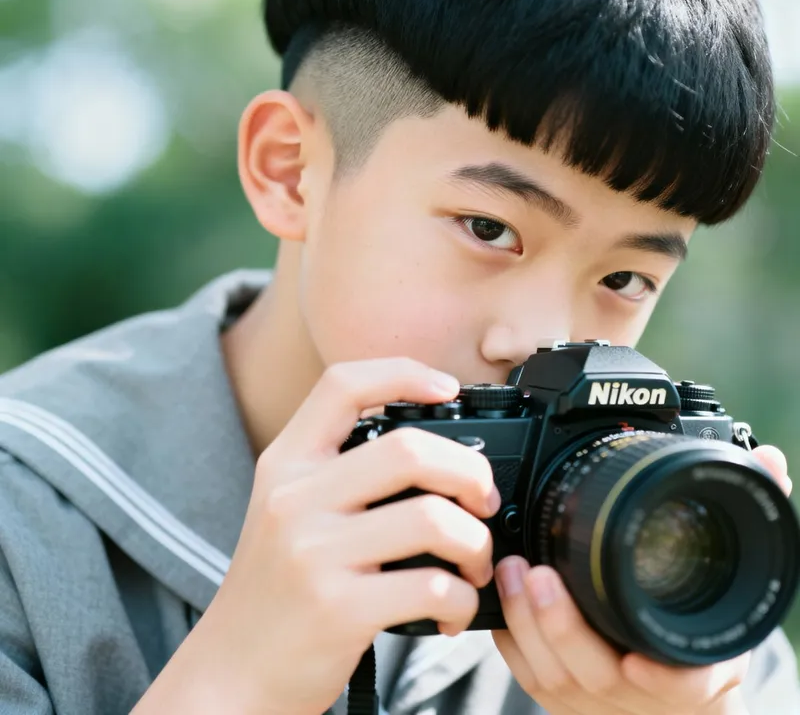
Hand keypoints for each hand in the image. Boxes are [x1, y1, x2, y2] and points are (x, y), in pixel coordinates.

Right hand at [136, 358, 499, 714]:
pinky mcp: (337, 609)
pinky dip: (461, 599)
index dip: (403, 372)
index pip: (342, 385)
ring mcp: (314, 553)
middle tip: (483, 498)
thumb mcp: (286, 509)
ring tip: (474, 563)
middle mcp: (294, 498)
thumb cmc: (275, 588)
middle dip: (470, 471)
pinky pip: (432, 587)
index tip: (447, 388)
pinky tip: (452, 609)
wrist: (230, 673)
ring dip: (476, 543)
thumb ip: (339, 472)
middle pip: (409, 449)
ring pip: (432, 518)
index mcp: (286, 464)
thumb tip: (433, 452)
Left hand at [493, 445, 791, 714]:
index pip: (684, 683)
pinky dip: (510, 637)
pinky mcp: (557, 694)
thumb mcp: (734, 585)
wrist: (673, 698)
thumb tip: (769, 458)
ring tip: (511, 570)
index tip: (638, 658)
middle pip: (598, 675)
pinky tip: (498, 597)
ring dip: (525, 622)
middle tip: (537, 574)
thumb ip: (751, 516)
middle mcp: (639, 690)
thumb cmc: (699, 632)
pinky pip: (526, 673)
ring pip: (552, 676)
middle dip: (563, 626)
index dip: (664, 676)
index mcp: (690, 669)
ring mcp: (594, 698)